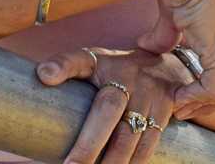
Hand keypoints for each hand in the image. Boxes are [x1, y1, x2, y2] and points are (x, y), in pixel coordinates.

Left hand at [36, 47, 194, 163]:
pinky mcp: (171, 108)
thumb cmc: (118, 70)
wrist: (168, 66)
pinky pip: (155, 141)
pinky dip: (139, 161)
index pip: (80, 60)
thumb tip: (43, 75)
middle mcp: (131, 77)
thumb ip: (68, 65)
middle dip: (90, 145)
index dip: (63, 66)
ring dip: (117, 162)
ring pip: (134, 135)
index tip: (45, 76)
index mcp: (106, 64)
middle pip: (108, 111)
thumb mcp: (94, 61)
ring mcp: (153, 94)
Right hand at [136, 0, 214, 119]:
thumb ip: (169, 32)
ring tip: (181, 107)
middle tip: (186, 107)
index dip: (213, 79)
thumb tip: (149, 47)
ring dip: (205, 102)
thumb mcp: (175, 9)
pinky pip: (214, 89)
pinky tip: (178, 98)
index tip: (186, 90)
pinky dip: (196, 98)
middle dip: (213, 98)